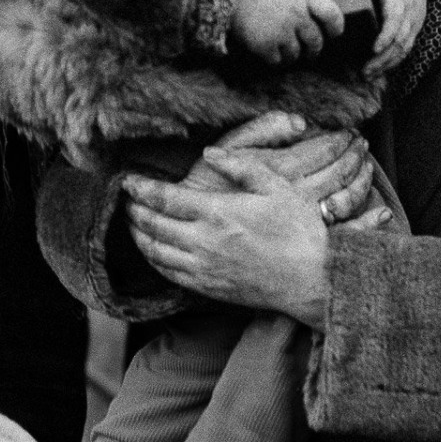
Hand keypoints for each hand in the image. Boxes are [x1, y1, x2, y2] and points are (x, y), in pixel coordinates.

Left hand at [123, 149, 332, 325]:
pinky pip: (169, 274)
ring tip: (132, 223)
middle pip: (152, 225)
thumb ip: (241, 166)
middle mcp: (204, 242)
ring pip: (155, 252)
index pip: (164, 198)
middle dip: (133, 211)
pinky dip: (153, 260)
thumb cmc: (301, 231)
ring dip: (138, 235)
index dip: (141, 189)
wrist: (314, 280)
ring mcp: (204, 268)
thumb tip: (209, 153)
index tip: (127, 181)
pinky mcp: (209, 288)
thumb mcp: (277, 187)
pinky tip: (152, 250)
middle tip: (126, 199)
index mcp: (218, 212)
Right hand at [188, 112, 381, 225]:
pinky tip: (379, 212)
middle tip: (364, 146)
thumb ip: (261, 130)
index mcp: (280, 170)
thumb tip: (299, 122)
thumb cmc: (207, 190)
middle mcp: (296, 196)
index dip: (339, 139)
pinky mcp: (302, 242)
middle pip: (339, 173)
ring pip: (346, 200)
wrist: (194, 236)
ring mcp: (302, 222)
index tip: (350, 133)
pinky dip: (366, 220)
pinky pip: (344, 229)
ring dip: (362, 182)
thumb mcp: (228, 150)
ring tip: (368, 168)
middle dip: (355, 157)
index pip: (321, 149)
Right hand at [231, 0, 344, 66]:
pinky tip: (267, 52)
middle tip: (310, 53)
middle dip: (314, 49)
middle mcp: (296, 15)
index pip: (331, 14)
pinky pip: (277, 61)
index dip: (336, 27)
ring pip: (296, 54)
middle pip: (316, 41)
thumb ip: (302, 0)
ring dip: (291, 55)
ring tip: (283, 51)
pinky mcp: (265, 46)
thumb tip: (315, 18)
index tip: (334, 34)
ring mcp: (281, 31)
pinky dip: (273, 59)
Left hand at [344, 0, 431, 78]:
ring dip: (388, 64)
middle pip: (400, 40)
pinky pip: (408, 46)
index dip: (386, 36)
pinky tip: (380, 69)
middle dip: (383, 59)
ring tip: (369, 75)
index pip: (395, 21)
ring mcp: (415, 20)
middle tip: (364, 71)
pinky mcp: (416, 25)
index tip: (373, 49)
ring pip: (405, 47)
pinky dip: (395, 60)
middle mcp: (410, 12)